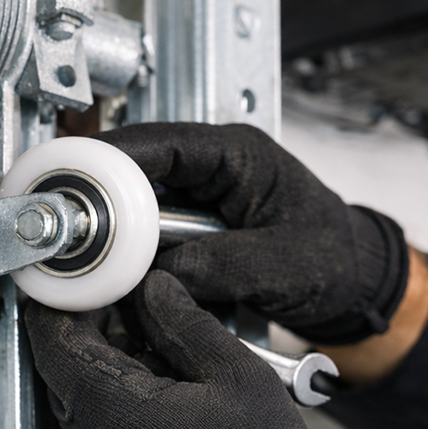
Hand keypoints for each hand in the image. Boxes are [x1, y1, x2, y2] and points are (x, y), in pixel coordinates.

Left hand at [25, 270, 360, 428]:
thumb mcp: (236, 376)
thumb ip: (184, 323)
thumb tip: (155, 291)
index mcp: (112, 408)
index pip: (52, 339)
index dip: (65, 305)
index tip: (87, 290)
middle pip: (66, 375)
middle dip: (98, 342)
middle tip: (142, 323)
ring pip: (84, 412)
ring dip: (112, 385)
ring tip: (168, 376)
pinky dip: (118, 426)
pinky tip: (166, 421)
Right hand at [100, 122, 408, 344]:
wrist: (352, 285)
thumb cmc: (335, 260)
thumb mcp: (283, 265)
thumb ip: (223, 266)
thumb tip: (163, 277)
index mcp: (239, 154)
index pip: (164, 143)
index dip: (114, 158)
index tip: (76, 177)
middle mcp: (213, 169)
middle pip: (138, 174)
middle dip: (105, 201)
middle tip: (75, 227)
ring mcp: (200, 200)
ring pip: (138, 209)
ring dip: (119, 234)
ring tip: (97, 259)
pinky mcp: (192, 231)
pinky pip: (150, 238)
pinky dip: (134, 257)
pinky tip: (122, 276)